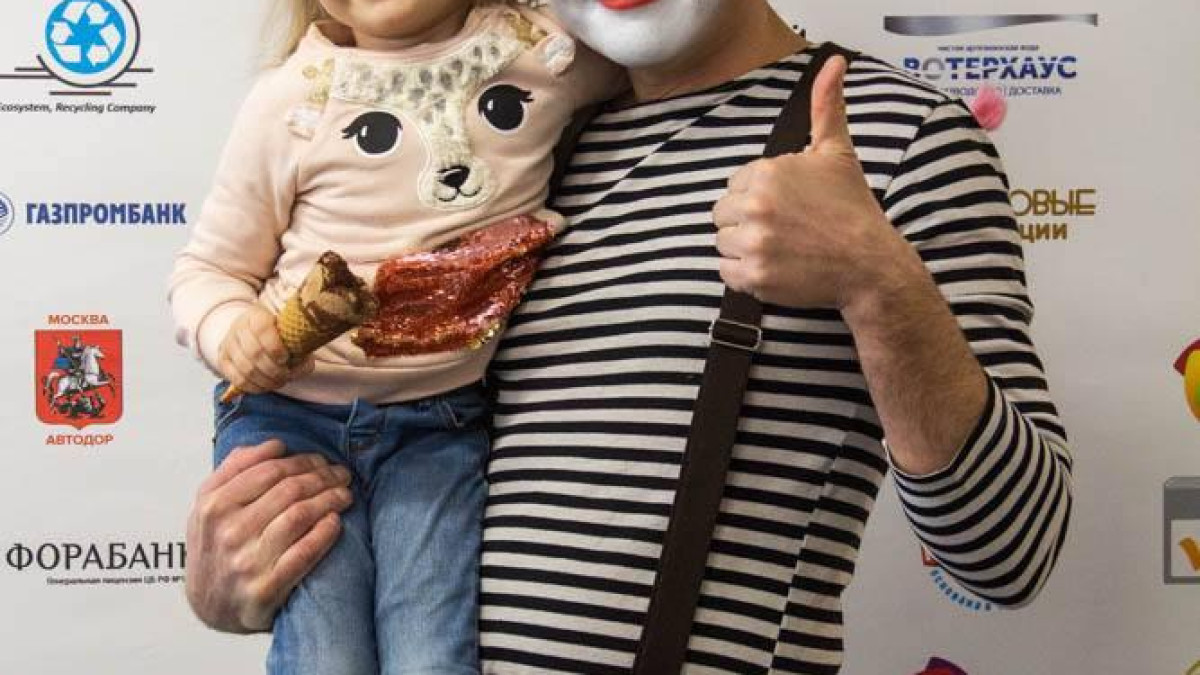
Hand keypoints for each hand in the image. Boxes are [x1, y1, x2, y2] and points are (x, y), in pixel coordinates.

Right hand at [185, 440, 352, 632]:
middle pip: (288, 490)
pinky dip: (325, 533)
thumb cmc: (215, 548)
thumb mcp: (208, 505)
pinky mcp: (265, 588)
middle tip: (341, 474)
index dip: (302, 460)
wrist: (209, 605)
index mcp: (213, 505)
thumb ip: (234, 470)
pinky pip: (304, 553)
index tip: (321, 460)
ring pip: (299, 515)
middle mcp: (227, 532)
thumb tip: (273, 445)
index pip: (268, 469)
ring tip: (345, 494)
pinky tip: (336, 521)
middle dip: (322, 476)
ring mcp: (246, 561)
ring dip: (330, 499)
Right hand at [218, 305, 313, 394]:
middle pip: (254, 352)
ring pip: (245, 368)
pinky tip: (266, 386)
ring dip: (265, 380)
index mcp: (257, 315)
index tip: (285, 358)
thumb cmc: (280, 336)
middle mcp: (239, 327)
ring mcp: (228, 344)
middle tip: (285, 376)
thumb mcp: (292, 336)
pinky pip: (237, 379)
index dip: (275, 347)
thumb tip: (300, 366)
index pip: (262, 328)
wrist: (256, 335)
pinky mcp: (223, 360)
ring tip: (278, 382)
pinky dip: (254, 387)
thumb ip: (300, 350)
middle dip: (273, 369)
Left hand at [712, 56, 924, 310]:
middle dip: (747, 221)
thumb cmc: (852, 208)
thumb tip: (834, 61)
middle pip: (723, 213)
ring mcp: (754, 243)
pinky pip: (726, 274)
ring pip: (723, 243)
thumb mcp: (837, 152)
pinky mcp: (754, 277)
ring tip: (781, 248)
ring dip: (745, 248)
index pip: (735, 185)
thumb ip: (826, 106)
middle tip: (785, 230)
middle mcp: (756, 205)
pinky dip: (746, 275)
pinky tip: (776, 268)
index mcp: (768, 172)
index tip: (788, 207)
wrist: (869, 264)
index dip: (759, 197)